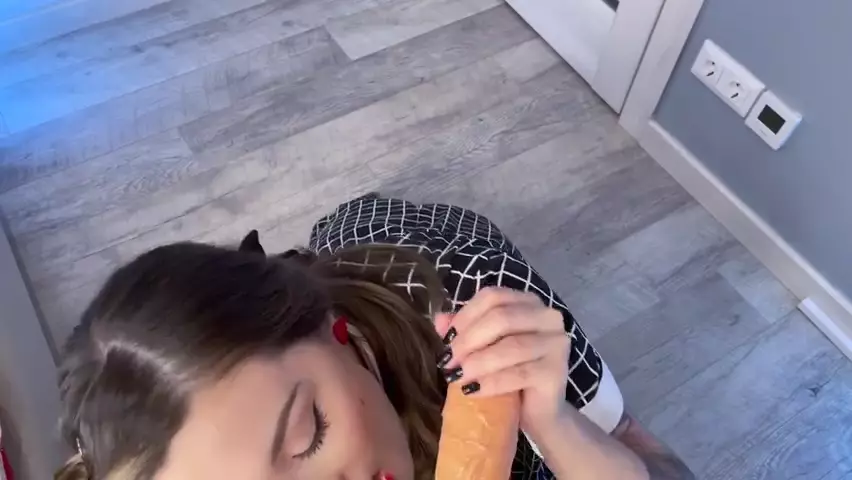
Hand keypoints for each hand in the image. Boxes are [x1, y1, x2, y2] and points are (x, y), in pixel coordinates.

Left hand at [435, 287, 571, 431]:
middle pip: (501, 318)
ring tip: (456, 378)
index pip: (492, 297)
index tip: (446, 340)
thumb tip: (440, 319)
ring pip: (511, 346)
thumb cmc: (509, 375)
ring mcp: (556, 342)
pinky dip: (491, 382)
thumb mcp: (483, 349)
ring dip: (477, 363)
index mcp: (528, 303)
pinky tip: (472, 391)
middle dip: (468, 341)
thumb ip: (465, 330)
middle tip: (448, 362)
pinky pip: (520, 373)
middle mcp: (548, 316)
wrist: (539, 413)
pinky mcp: (557, 371)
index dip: (465, 316)